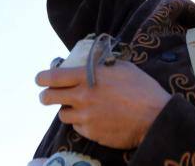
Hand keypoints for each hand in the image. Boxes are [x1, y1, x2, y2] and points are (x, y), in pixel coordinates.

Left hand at [35, 61, 170, 148]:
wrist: (155, 117)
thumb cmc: (142, 88)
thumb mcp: (122, 67)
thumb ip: (102, 66)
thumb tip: (93, 62)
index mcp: (88, 77)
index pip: (54, 76)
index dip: (42, 78)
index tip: (39, 79)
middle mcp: (82, 97)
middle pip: (49, 97)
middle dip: (46, 96)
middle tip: (48, 95)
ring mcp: (85, 117)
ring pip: (62, 114)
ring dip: (67, 110)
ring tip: (77, 107)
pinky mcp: (91, 133)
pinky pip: (78, 127)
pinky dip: (81, 122)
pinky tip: (93, 118)